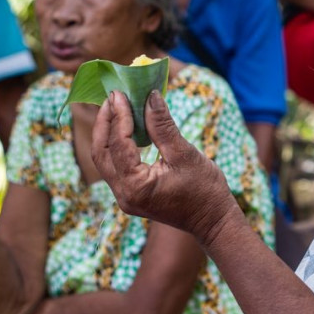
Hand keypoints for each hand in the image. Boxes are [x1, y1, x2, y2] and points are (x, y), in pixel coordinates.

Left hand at [92, 90, 233, 241]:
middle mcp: (123, 195)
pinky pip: (116, 167)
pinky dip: (117, 146)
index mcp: (135, 186)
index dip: (119, 116)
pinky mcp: (131, 195)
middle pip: (101, 153)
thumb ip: (163, 126)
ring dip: (107, 134)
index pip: (118, 144)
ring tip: (115, 109)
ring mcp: (125, 197)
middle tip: (113, 98)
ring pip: (105, 160)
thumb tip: (150, 97)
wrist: (213, 220)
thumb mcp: (184, 154)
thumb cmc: (205, 189)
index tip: (121, 94)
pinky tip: (126, 129)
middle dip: (104, 123)